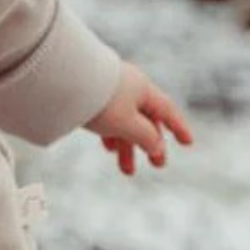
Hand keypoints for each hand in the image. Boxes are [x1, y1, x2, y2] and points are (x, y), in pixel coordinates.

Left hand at [84, 63, 193, 177]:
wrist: (61, 78)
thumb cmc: (99, 100)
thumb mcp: (127, 124)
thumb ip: (146, 137)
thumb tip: (158, 147)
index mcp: (143, 89)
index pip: (167, 111)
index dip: (179, 128)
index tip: (188, 143)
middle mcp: (129, 87)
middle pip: (146, 120)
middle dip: (151, 144)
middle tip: (157, 165)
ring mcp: (109, 91)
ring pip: (125, 122)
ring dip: (128, 146)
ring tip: (127, 171)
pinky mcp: (91, 96)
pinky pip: (108, 118)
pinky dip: (112, 135)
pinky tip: (108, 148)